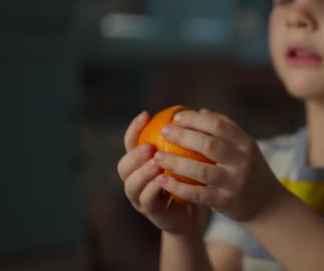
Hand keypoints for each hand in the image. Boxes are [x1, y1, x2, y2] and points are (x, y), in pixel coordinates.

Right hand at [117, 111, 205, 234]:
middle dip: (134, 155)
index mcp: (141, 163)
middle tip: (150, 146)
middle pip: (123, 166)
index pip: (131, 143)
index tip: (146, 115)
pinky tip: (163, 181)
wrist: (192, 213)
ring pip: (131, 185)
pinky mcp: (151, 213)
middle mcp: (136, 180)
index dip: (134, 129)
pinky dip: (153, 190)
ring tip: (156, 163)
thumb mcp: (189, 158)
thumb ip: (188, 139)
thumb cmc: (189, 180)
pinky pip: (147, 201)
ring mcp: (140, 198)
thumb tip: (200, 111)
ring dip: (142, 173)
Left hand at [152, 109, 285, 221]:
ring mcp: (234, 182)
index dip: (195, 120)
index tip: (176, 117)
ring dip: (176, 162)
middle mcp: (241, 161)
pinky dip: (178, 187)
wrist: (266, 202)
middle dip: (183, 136)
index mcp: (245, 143)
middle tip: (164, 132)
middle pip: (209, 145)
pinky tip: (162, 180)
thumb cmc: (247, 168)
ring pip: (201, 170)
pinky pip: (198, 194)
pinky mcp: (225, 201)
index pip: (218, 125)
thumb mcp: (243, 147)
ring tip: (157, 157)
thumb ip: (224, 128)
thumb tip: (200, 112)